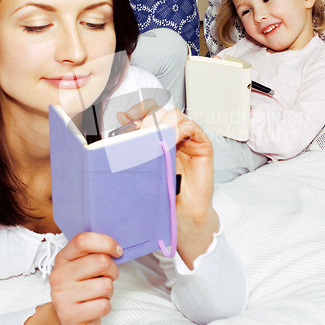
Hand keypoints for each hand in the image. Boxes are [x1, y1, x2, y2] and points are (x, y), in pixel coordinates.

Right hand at [21, 233, 121, 324]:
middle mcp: (59, 275)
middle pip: (100, 261)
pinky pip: (103, 305)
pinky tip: (95, 306)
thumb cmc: (83, 287)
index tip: (117, 251)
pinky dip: (105, 306)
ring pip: (105, 285)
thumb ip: (94, 252)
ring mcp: (62, 296)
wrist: (71, 319)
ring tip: (98, 294)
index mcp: (63, 258)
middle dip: (112, 270)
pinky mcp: (69, 315)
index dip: (106, 243)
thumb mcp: (84, 265)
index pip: (83, 240)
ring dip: (109, 291)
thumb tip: (116, 246)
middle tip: (108, 276)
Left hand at [117, 101, 218, 268]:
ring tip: (155, 139)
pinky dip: (180, 129)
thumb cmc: (163, 194)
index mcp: (158, 137)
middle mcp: (173, 134)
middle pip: (161, 111)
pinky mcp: (202, 145)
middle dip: (148, 119)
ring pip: (175, 115)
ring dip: (162, 123)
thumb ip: (134, 141)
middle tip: (141, 134)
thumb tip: (121, 117)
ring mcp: (188, 139)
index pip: (150, 111)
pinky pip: (192, 127)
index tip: (128, 117)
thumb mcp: (143, 165)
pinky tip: (172, 140)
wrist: (180, 215)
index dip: (140, 109)